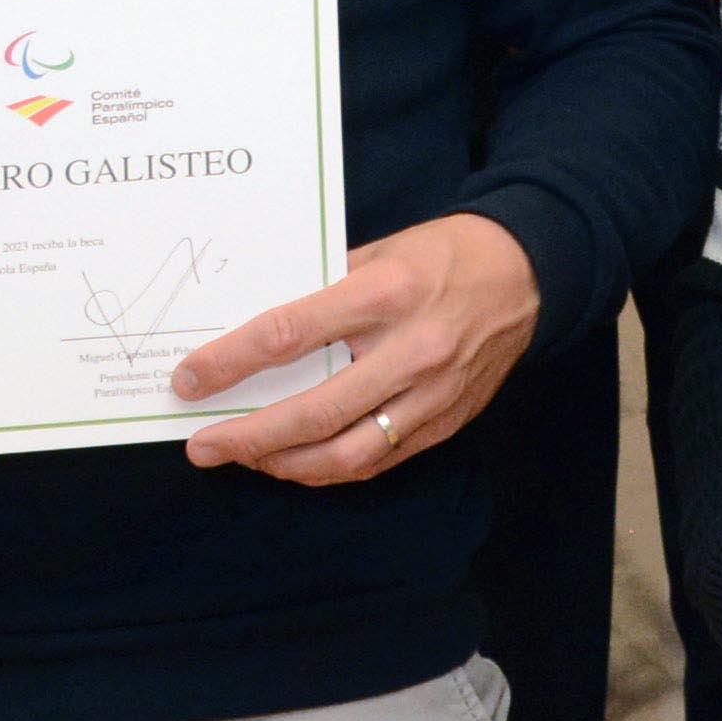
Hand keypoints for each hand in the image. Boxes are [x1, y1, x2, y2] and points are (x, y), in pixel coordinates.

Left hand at [172, 209, 539, 482]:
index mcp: (386, 294)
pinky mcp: (449, 421)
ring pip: (347, 453)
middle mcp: (412, 350)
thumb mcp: (379, 251)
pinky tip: (298, 461)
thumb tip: (256, 331)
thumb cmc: (445, 253)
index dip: (231, 363)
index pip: (291, 335)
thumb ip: (323, 290)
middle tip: (203, 446)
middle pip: (315, 412)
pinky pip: (379, 460)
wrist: (530, 273)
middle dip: (248, 437)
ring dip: (285, 464)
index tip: (190, 379)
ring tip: (247, 458)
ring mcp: (434, 393)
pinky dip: (330, 468)